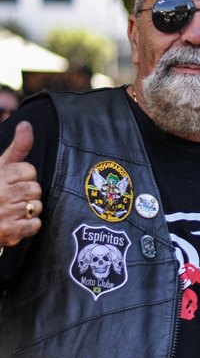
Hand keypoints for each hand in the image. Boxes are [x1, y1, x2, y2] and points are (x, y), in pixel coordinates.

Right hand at [0, 122, 41, 247]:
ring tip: (10, 211)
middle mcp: (0, 194)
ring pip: (37, 207)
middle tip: (11, 198)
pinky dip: (28, 226)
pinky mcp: (9, 232)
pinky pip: (35, 225)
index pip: (30, 171)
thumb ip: (17, 148)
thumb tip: (26, 124)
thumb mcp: (0, 167)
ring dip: (28, 210)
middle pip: (36, 189)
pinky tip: (14, 223)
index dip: (24, 177)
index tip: (11, 182)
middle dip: (27, 193)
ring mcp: (4, 214)